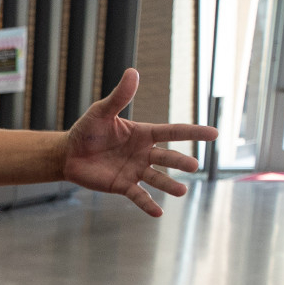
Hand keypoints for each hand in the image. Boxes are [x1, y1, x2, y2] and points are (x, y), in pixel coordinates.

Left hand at [62, 68, 213, 216]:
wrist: (69, 153)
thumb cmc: (87, 130)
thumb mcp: (102, 111)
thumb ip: (119, 97)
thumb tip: (133, 72)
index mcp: (144, 134)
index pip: (173, 132)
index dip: (193, 132)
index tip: (214, 134)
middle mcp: (144, 153)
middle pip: (167, 157)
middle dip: (180, 162)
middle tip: (194, 166)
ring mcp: (134, 171)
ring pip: (156, 179)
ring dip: (169, 185)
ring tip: (181, 192)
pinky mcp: (122, 185)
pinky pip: (138, 196)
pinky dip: (147, 204)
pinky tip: (158, 213)